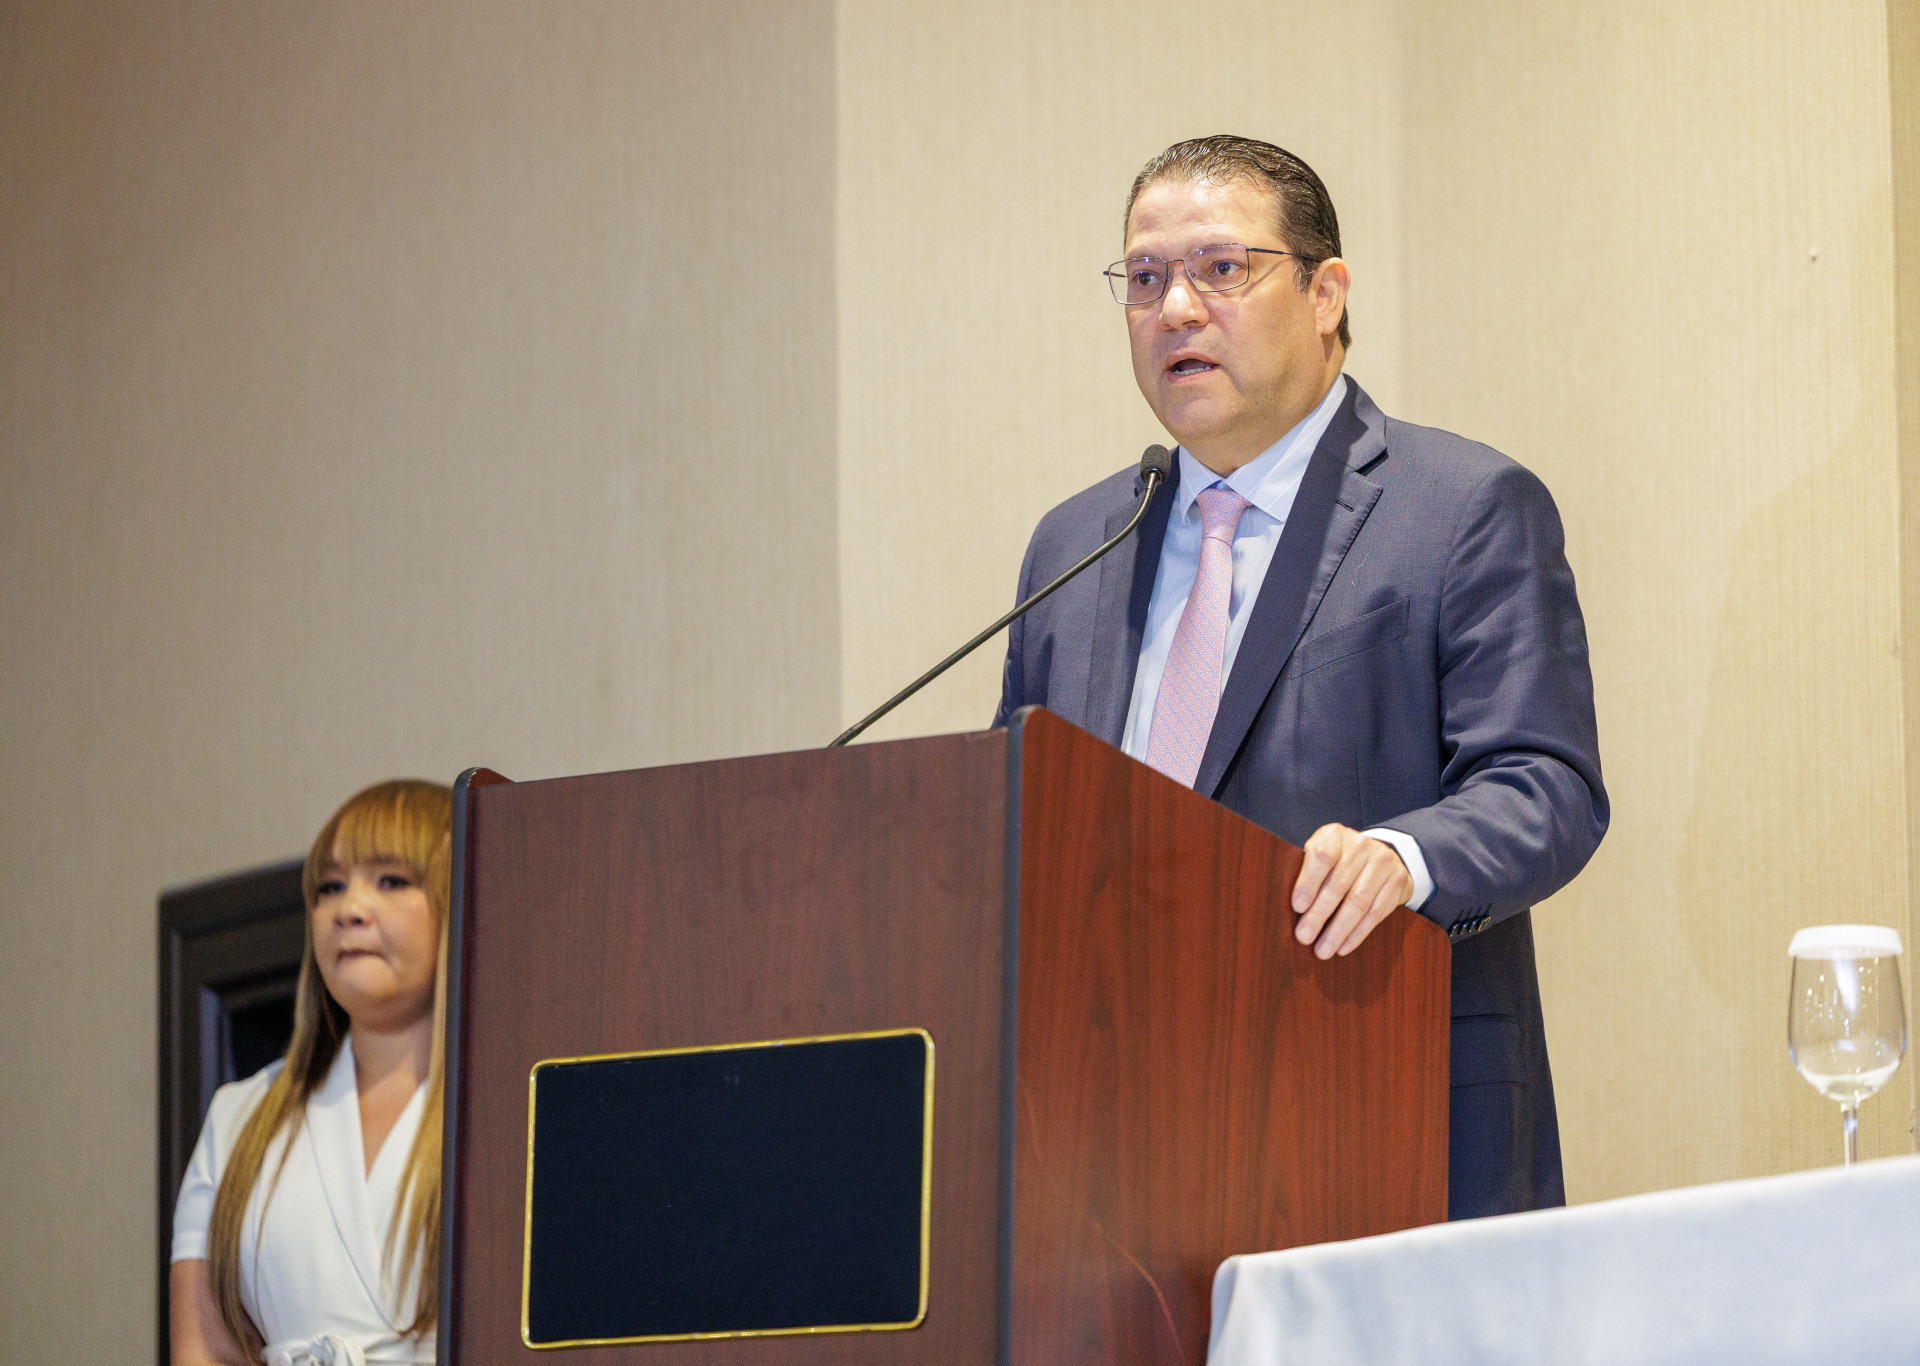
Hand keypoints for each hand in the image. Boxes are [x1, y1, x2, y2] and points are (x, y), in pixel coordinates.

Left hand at [1290, 824, 1413, 958]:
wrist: (1381, 854)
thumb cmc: (1337, 860)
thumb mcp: (1320, 853)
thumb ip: (1305, 871)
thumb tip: (1287, 907)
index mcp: (1334, 835)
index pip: (1322, 856)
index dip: (1309, 882)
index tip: (1297, 907)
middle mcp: (1361, 845)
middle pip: (1339, 885)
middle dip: (1319, 915)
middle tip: (1304, 937)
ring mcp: (1383, 863)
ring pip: (1359, 902)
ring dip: (1338, 930)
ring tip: (1322, 950)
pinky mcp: (1397, 882)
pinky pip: (1376, 913)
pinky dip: (1357, 933)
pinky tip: (1343, 947)